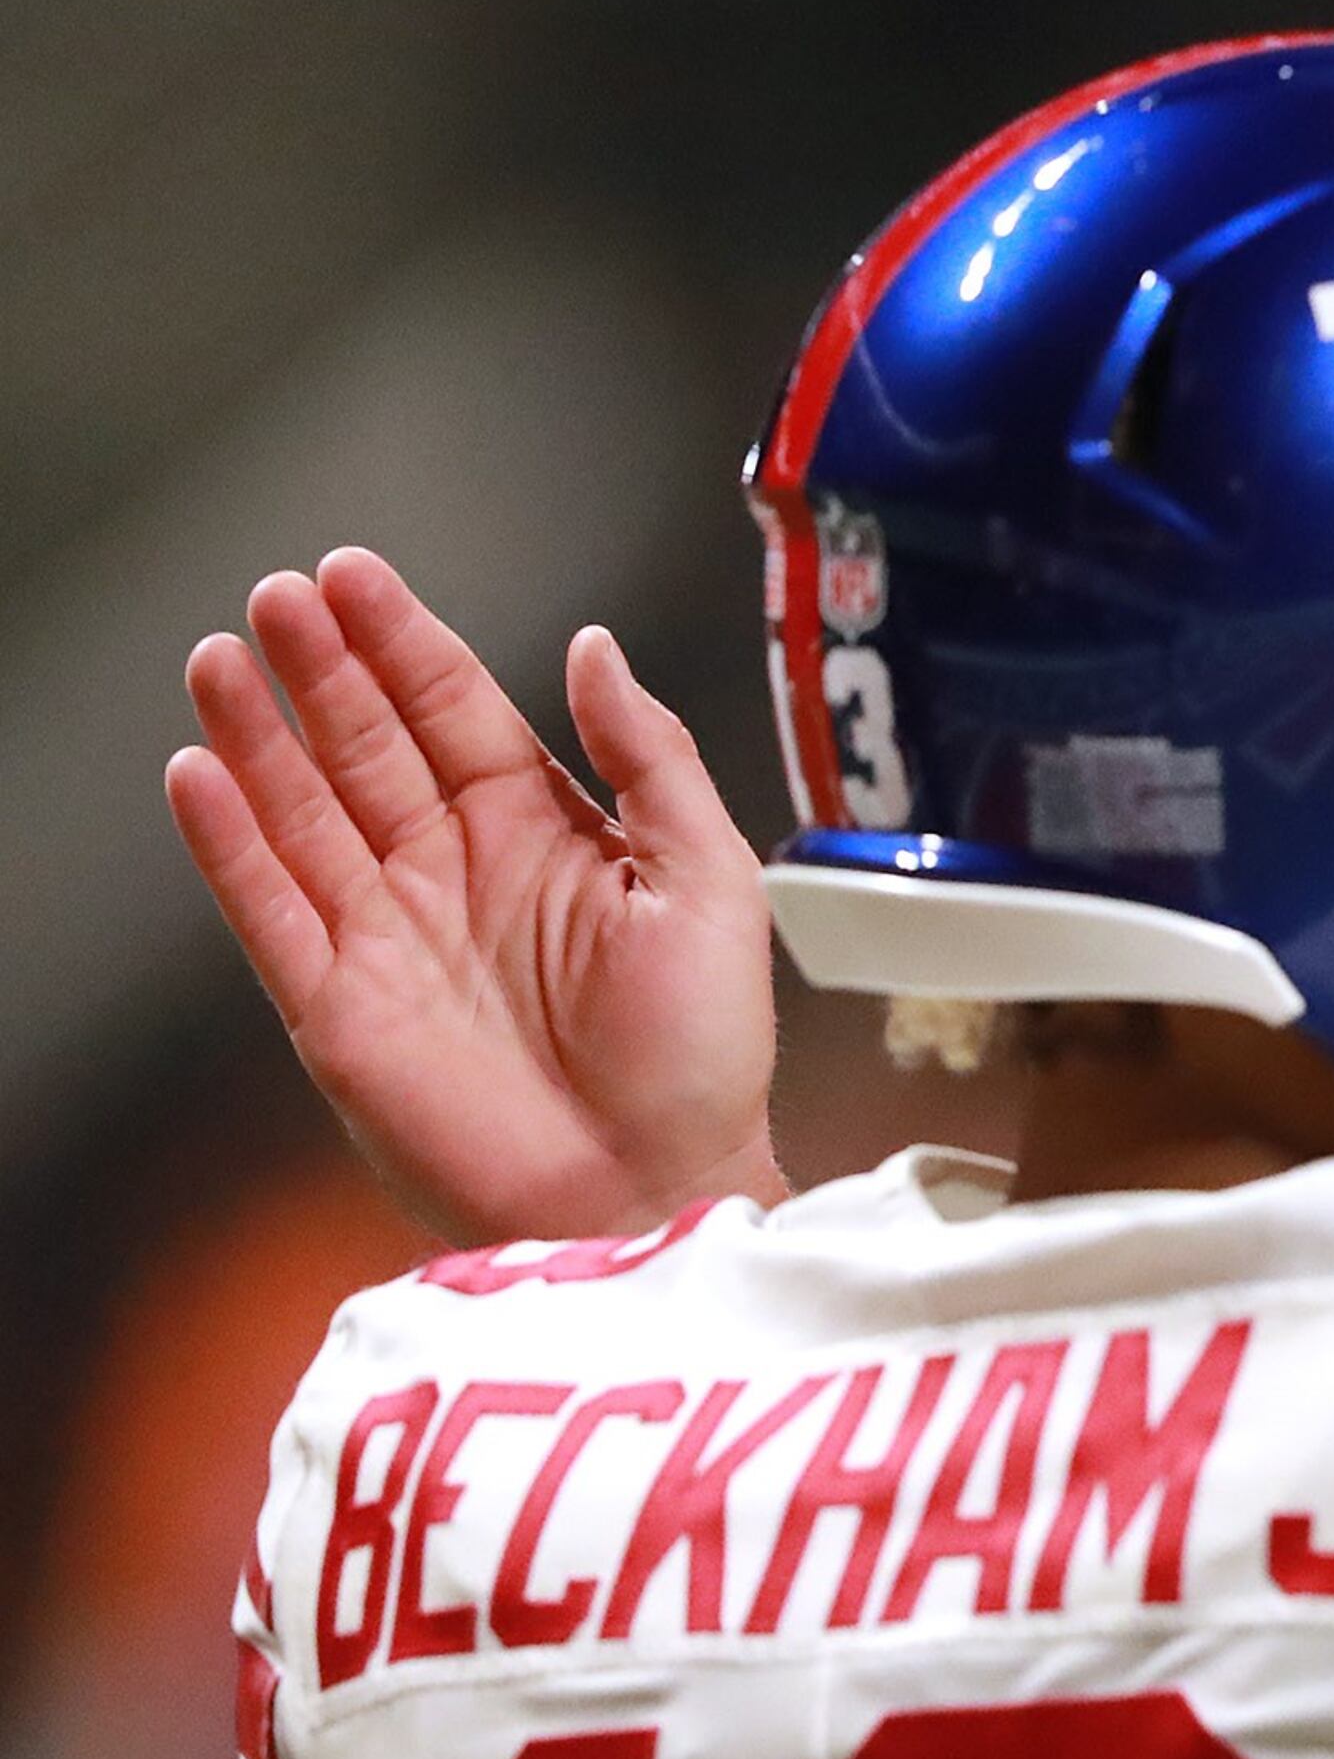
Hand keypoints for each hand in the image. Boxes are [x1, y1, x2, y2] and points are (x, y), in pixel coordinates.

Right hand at [166, 548, 787, 1246]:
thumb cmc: (700, 1052)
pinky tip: (200, 772)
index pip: (456, 712)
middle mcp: (455, 871)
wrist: (655, 1182)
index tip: (354, 576)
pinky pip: (271, 909)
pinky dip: (231, 843)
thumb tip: (595, 646)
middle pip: (368, 745)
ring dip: (260, 737)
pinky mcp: (340, 1007)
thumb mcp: (708, 879)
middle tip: (281, 595)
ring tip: (222, 660)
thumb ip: (650, 757)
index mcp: (543, 834)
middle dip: (323, 669)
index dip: (405, 643)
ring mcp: (390, 935)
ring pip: (305, 812)